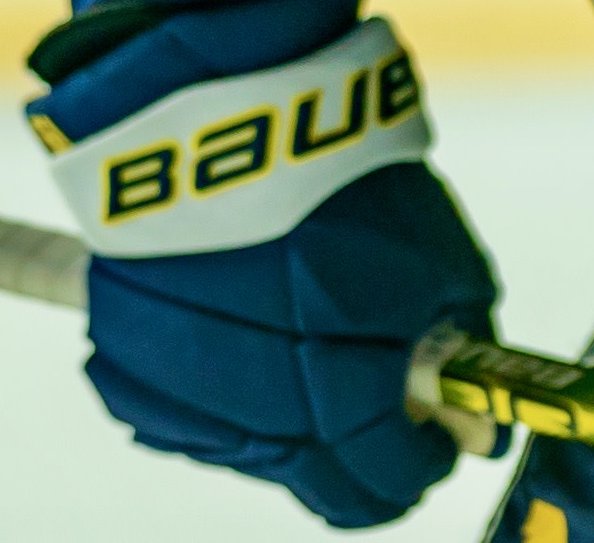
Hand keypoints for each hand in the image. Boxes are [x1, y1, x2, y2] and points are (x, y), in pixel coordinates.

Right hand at [83, 161, 498, 527]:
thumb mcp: (436, 251)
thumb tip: (471, 420)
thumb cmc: (345, 175)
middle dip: (362, 482)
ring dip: (292, 442)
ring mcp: (184, 382)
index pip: (385, 464)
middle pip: (316, 479)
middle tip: (387, 464)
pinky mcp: (122, 359)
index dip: (419, 467)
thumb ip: (458, 339)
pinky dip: (220, 411)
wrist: (216, 110)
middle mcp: (259, 390)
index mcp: (344, 363)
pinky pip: (179, 420)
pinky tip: (248, 376)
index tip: (437, 456)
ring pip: (248, 455)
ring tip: (319, 397)